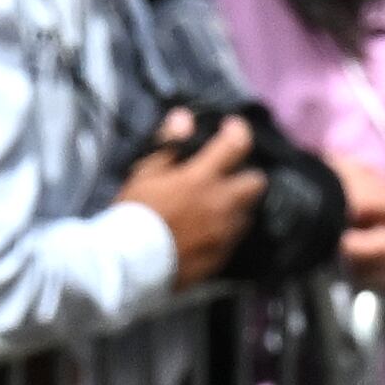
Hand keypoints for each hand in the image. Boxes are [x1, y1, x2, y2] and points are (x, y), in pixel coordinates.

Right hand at [121, 113, 262, 282]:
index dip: (238, 131)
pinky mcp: (221, 257)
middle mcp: (221, 204)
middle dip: (245, 176)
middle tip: (226, 178)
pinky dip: (224, 232)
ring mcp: (224, 233)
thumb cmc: (133, 215)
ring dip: (234, 207)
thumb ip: (168, 145)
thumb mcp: (144, 174)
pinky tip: (205, 233)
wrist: (127, 265)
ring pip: (246, 213)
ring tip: (213, 209)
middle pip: (256, 182)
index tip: (230, 128)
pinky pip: (233, 239)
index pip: (237, 144)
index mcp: (202, 179)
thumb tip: (184, 118)